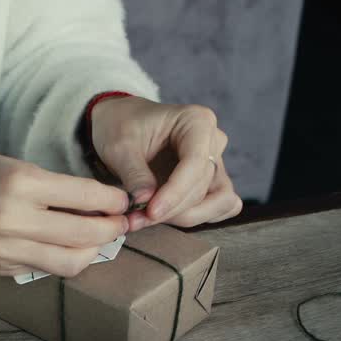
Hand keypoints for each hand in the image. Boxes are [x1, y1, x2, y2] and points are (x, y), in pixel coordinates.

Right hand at [0, 150, 129, 276]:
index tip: (123, 201)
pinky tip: (65, 246)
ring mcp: (6, 249)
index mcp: (20, 183)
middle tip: (120, 223)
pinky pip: (44, 268)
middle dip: (111, 229)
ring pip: (70, 262)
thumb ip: (53, 186)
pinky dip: (62, 258)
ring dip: (92, 251)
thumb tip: (97, 204)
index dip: (113, 201)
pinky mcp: (0, 268)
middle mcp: (14, 219)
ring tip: (97, 239)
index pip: (85, 196)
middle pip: (85, 234)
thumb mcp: (12, 165)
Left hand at [90, 96, 241, 230]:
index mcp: (196, 120)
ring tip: (146, 219)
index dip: (175, 193)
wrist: (119, 126)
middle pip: (202, 186)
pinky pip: (221, 207)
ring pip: (217, 201)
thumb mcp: (119, 147)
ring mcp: (216, 162)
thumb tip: (145, 201)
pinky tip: (164, 217)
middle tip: (137, 219)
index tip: (151, 211)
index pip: (195, 162)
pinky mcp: (213, 182)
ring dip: (184, 216)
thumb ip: (134, 174)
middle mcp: (213, 140)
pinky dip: (196, 216)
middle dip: (171, 209)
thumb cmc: (120, 128)